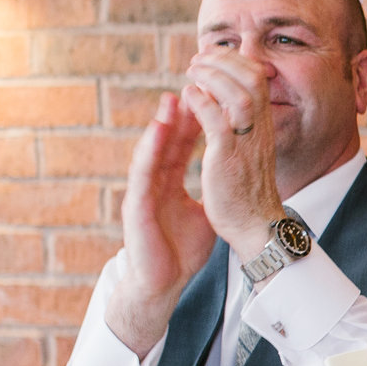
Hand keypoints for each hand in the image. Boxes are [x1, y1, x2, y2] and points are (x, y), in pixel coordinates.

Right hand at [104, 92, 216, 354]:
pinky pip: (143, 173)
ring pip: (152, 151)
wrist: (163, 282)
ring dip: (160, 124)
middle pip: (167, 141)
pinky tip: (157, 132)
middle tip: (189, 82)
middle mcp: (154, 182)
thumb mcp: (202, 213)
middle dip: (178, 113)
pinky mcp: (135, 206)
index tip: (207, 95)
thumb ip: (210, 190)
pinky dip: (149, 151)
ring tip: (171, 99)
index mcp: (169, 182)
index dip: (193, 120)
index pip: (182, 144)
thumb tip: (230, 174)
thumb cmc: (180, 251)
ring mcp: (143, 192)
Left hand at [180, 47, 286, 253]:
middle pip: (253, 79)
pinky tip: (187, 95)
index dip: (236, 63)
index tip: (214, 58)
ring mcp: (245, 143)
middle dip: (225, 61)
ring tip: (191, 70)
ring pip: (239, 94)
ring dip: (213, 75)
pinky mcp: (227, 158)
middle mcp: (259, 131)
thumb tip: (225, 108)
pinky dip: (202, 102)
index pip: (258, 80)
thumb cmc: (248, 195)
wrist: (255, 227)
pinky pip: (217, 122)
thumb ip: (242, 129)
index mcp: (263, 128)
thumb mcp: (250, 154)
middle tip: (199, 58)